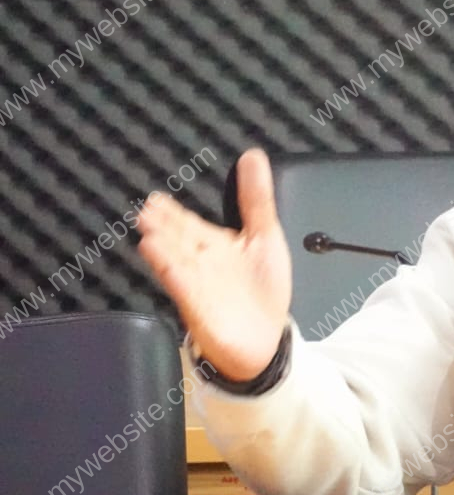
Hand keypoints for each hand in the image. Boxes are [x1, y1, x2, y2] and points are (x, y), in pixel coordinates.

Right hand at [136, 147, 290, 380]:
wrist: (265, 339)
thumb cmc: (263, 288)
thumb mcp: (266, 235)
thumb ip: (256, 199)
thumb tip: (253, 156)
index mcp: (215, 245)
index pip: (190, 224)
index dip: (173, 213)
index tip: (156, 198)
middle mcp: (201, 263)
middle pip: (179, 241)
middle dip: (164, 227)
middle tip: (147, 210)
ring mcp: (198, 286)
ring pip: (178, 262)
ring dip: (164, 248)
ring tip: (149, 230)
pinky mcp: (201, 309)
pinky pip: (186, 290)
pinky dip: (175, 276)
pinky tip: (164, 263)